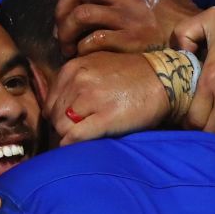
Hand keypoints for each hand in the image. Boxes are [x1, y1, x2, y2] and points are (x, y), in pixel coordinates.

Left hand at [45, 52, 169, 144]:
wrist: (164, 79)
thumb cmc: (130, 76)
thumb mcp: (95, 67)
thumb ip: (73, 81)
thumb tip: (55, 109)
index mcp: (72, 68)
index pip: (50, 101)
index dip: (59, 115)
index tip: (71, 121)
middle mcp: (78, 80)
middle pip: (54, 116)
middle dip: (64, 126)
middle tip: (80, 130)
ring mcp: (91, 98)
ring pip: (62, 127)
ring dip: (71, 135)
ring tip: (86, 135)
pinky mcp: (106, 117)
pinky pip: (76, 137)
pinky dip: (73, 145)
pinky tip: (80, 147)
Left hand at [53, 0, 197, 58]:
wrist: (199, 42)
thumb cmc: (181, 14)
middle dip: (60, 10)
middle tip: (60, 28)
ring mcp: (127, 16)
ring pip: (79, 15)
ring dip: (65, 34)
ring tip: (68, 47)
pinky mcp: (130, 40)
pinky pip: (92, 41)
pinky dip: (82, 49)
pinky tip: (85, 56)